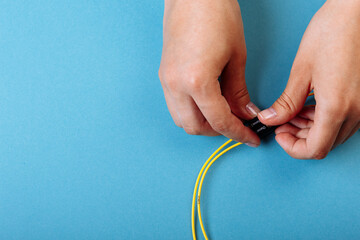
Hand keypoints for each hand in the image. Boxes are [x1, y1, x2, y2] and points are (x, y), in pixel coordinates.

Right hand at [159, 0, 260, 145]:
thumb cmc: (217, 15)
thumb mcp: (236, 57)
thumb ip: (238, 91)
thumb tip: (244, 113)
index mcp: (196, 81)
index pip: (218, 120)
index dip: (237, 133)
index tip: (250, 138)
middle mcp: (176, 86)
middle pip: (194, 127)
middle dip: (218, 131)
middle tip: (237, 126)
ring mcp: (166, 81)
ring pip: (181, 119)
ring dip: (202, 123)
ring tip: (222, 115)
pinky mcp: (164, 75)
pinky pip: (175, 105)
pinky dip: (191, 111)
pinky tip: (206, 103)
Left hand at [258, 0, 359, 158]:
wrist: (358, 12)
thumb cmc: (333, 32)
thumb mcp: (302, 71)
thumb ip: (286, 102)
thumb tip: (270, 119)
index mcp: (337, 107)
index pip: (314, 149)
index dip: (292, 148)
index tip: (279, 135)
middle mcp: (356, 111)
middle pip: (324, 144)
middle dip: (299, 138)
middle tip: (282, 123)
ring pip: (334, 134)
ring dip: (311, 129)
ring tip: (293, 112)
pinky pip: (344, 121)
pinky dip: (324, 120)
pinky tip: (310, 105)